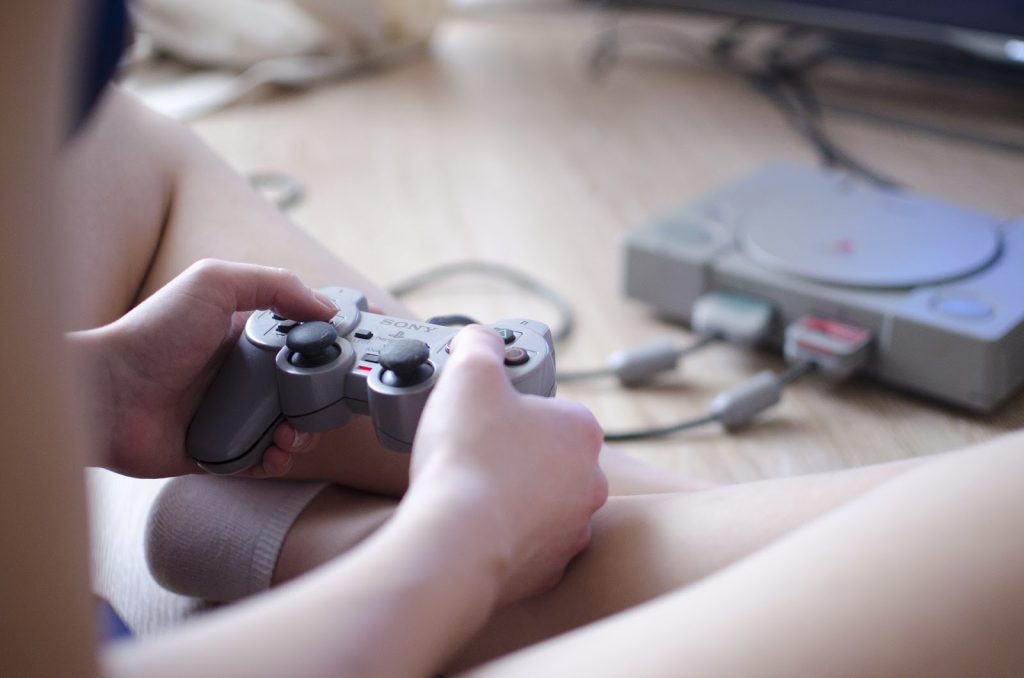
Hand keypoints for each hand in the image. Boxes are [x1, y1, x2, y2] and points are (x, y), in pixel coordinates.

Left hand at [71, 259, 337, 477]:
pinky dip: (277, 459)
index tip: (363, 349)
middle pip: (306, 387)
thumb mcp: (215, 282)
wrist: (105, 394)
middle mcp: (243, 373)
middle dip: (325, 397)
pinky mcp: (221, 450)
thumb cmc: (152, 333)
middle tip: (328, 402)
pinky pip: (264, 460)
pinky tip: (274, 451)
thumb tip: (329, 310)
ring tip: (292, 432)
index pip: (305, 337)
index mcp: (247, 333)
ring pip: (292, 427)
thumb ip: (276, 285)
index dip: (335, 343)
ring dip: (305, 433)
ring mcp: (234, 413)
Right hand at [407, 325, 607, 605]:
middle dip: (516, 455)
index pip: (552, 410)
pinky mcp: (549, 570)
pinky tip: (474, 527)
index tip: (484, 415)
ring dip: (512, 498)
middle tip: (473, 452)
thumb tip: (483, 338)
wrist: (457, 538)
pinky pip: (527, 546)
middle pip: (549, 459)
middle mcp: (589, 481)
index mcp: (580, 430)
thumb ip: (481, 345)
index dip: (513, 409)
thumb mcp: (470, 372)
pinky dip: (504, 538)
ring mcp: (572, 529)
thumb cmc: (469, 453)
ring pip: (542, 505)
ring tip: (470, 491)